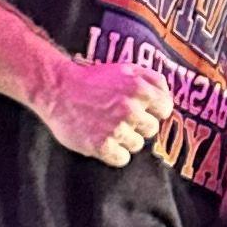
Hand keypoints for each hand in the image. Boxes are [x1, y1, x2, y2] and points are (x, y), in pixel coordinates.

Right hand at [35, 47, 177, 165]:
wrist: (58, 90)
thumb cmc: (93, 79)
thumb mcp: (126, 68)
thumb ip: (152, 79)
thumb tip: (169, 96)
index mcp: (139, 88)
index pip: (165, 109)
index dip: (154, 110)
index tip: (143, 110)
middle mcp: (130, 108)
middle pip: (151, 129)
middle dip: (139, 125)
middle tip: (120, 118)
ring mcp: (116, 128)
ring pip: (137, 145)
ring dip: (125, 139)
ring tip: (108, 128)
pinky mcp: (101, 145)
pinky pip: (122, 159)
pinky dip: (114, 153)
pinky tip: (103, 140)